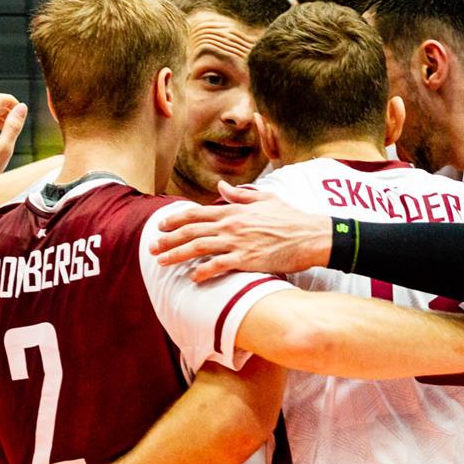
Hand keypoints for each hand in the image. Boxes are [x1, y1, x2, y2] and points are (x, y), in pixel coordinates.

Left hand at [152, 181, 330, 281]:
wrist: (310, 236)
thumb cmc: (291, 218)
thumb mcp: (265, 199)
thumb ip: (240, 194)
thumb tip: (222, 186)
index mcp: (234, 210)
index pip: (196, 213)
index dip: (175, 219)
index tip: (160, 225)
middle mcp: (231, 225)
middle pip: (191, 231)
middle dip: (168, 239)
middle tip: (152, 247)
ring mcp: (237, 243)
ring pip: (198, 247)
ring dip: (176, 255)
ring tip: (161, 262)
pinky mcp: (246, 260)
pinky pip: (218, 266)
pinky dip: (203, 272)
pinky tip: (192, 277)